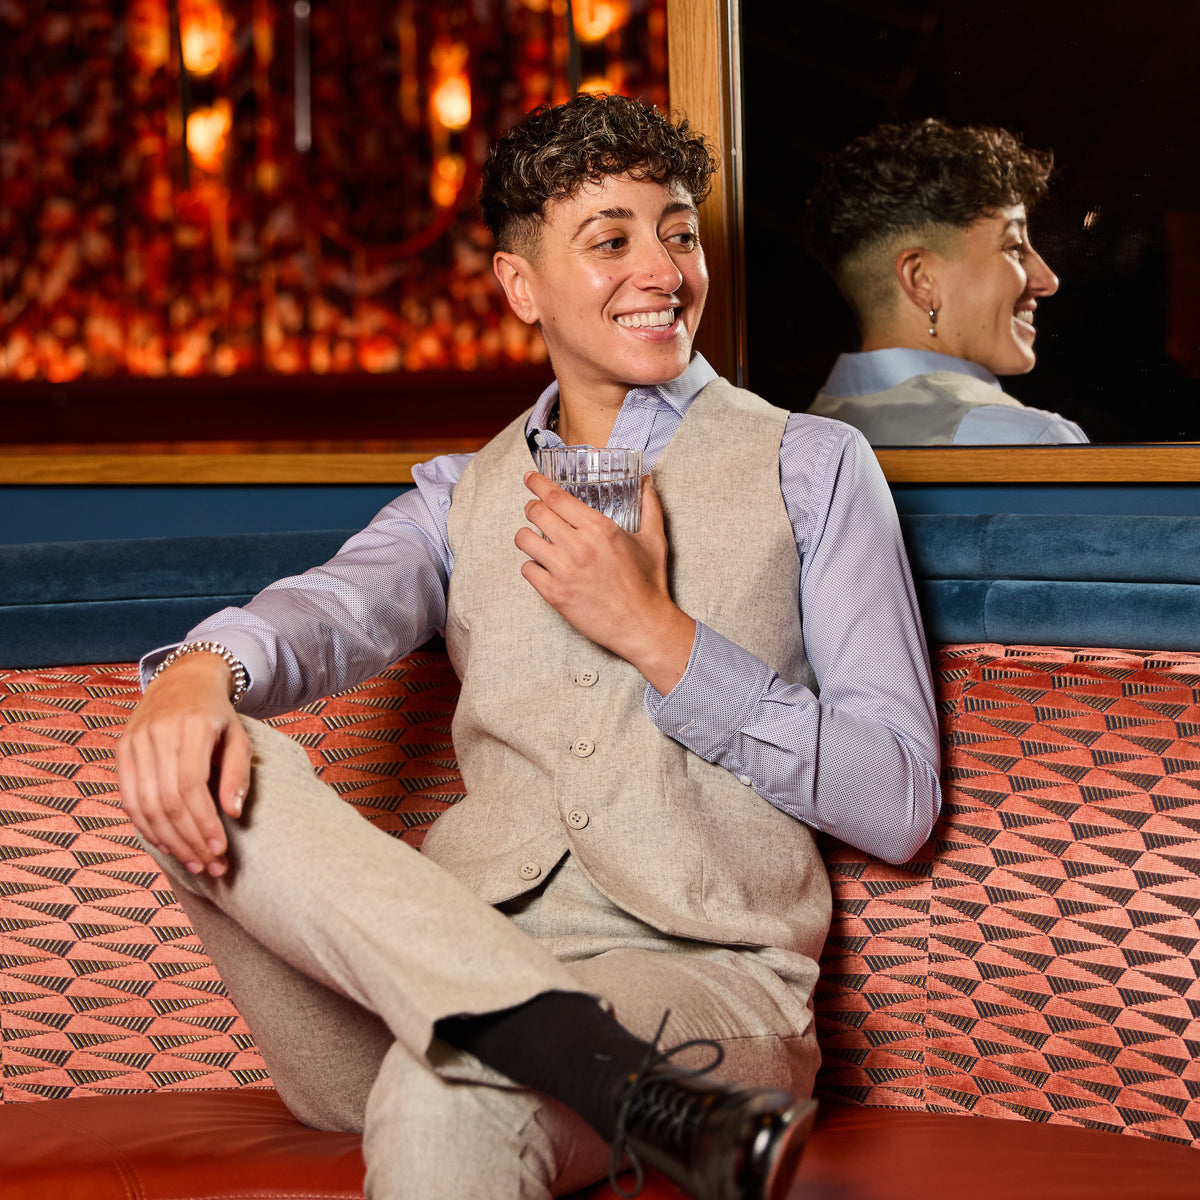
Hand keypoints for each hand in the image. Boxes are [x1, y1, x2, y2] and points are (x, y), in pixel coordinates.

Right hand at [115, 653, 251, 877]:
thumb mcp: (239, 737)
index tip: (220, 849)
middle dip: (189, 839)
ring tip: (193, 863)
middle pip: (167, 800)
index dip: (203, 822)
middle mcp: (157, 733)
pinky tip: (168, 846)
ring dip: (169, 841)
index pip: (191, 785)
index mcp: (191, 726)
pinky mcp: (122, 751)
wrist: (182, 682)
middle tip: (209, 865)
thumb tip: (234, 813)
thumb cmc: (218, 716)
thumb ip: (238, 773)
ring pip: (146, 805)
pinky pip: (129, 800)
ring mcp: (135, 742)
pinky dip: (147, 828)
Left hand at [515, 472, 695, 693]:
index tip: (530, 478)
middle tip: (536, 510)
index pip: (556, 497)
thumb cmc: (649, 584)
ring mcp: (563, 571)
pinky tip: (543, 566)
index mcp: (599, 529)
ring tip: (536, 539)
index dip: (538, 484)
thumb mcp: (654, 539)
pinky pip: (527, 570)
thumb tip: (647, 481)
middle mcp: (578, 547)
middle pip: (536, 513)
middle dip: (532, 507)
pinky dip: (532, 565)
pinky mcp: (554, 594)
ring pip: (524, 540)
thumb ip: (649, 506)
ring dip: (527, 536)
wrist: (644, 625)